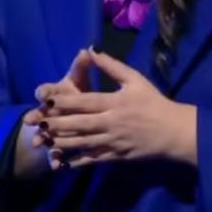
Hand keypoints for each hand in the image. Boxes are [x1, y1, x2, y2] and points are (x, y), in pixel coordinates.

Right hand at [15, 49, 92, 174]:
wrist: (73, 112)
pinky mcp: (58, 143)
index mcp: (56, 94)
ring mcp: (53, 128)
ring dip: (41, 138)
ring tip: (38, 144)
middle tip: (29, 120)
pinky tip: (56, 165)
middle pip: (42, 113)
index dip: (44, 91)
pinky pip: (57, 152)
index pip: (47, 90)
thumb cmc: (77, 91)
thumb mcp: (80, 79)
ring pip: (46, 134)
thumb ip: (81, 67)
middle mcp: (51, 110)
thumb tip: (86, 50)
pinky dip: (55, 159)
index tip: (42, 94)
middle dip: (36, 116)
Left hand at [38, 50, 197, 168]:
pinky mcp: (117, 156)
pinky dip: (78, 161)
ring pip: (83, 143)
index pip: (85, 101)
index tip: (45, 100)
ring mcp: (114, 142)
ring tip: (42, 141)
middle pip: (79, 124)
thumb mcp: (135, 79)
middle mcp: (112, 123)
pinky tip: (63, 162)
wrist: (176, 132)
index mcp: (116, 103)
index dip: (64, 101)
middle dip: (56, 124)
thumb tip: (91, 50)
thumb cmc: (154, 103)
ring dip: (61, 143)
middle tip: (35, 123)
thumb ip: (112, 66)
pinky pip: (94, 159)